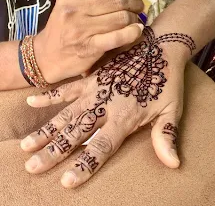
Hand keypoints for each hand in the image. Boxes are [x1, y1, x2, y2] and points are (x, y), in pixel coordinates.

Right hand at [21, 27, 191, 187]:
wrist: (160, 48)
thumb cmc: (166, 80)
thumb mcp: (172, 109)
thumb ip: (166, 136)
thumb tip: (174, 165)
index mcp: (124, 118)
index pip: (101, 147)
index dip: (85, 164)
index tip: (66, 180)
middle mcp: (105, 107)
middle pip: (76, 133)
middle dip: (54, 151)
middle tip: (33, 166)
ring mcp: (95, 91)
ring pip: (66, 114)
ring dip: (46, 130)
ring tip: (27, 144)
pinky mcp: (92, 78)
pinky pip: (67, 88)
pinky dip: (50, 95)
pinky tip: (32, 101)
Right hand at [34, 0, 143, 82]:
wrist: (46, 57)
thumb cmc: (60, 32)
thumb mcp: (68, 7)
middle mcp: (75, 9)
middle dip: (135, 3)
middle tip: (139, 8)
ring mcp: (82, 29)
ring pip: (120, 17)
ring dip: (135, 19)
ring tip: (136, 22)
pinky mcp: (89, 47)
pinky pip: (117, 37)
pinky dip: (132, 33)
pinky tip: (137, 31)